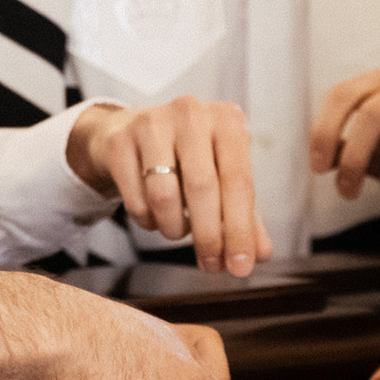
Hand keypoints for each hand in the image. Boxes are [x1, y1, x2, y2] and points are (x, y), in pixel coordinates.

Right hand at [68, 98, 272, 275]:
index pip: (239, 180)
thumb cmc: (186, 156)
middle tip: (211, 265)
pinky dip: (149, 221)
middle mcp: (191, 113)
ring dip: (174, 228)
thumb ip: (244, 214)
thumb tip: (260, 253)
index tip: (241, 265)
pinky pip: (136, 199)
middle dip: (209, 236)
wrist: (130, 132)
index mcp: (227, 120)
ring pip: (165, 196)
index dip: (241, 228)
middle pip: (202, 187)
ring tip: (178, 230)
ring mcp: (151, 123)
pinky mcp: (119, 141)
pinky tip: (155, 215)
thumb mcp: (221, 175)